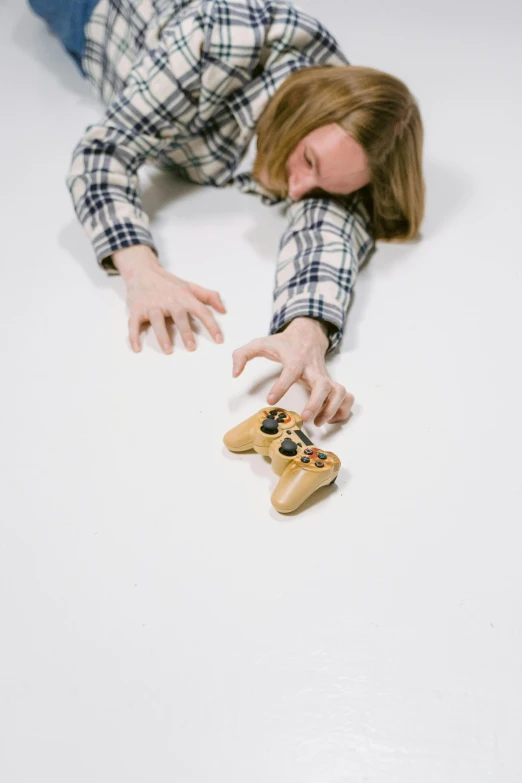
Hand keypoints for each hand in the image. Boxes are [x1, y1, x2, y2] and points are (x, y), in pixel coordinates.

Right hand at [112, 245, 225, 352]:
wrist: (143, 271)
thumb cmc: (169, 284)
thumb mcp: (190, 287)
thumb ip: (208, 297)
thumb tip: (223, 310)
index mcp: (184, 297)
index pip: (201, 310)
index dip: (211, 325)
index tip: (219, 339)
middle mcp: (169, 301)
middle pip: (178, 315)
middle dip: (185, 331)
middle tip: (192, 347)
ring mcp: (152, 305)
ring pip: (157, 320)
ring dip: (162, 335)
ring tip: (168, 350)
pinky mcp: (137, 310)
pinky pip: (134, 323)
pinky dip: (133, 336)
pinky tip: (137, 348)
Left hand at [232, 317, 353, 425]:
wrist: (308, 334)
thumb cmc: (283, 343)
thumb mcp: (260, 343)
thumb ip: (242, 355)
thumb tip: (235, 373)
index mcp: (295, 359)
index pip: (291, 371)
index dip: (281, 386)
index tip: (271, 400)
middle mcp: (313, 369)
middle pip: (323, 385)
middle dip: (316, 403)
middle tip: (306, 418)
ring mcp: (325, 376)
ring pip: (339, 391)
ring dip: (332, 409)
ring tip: (318, 422)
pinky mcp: (331, 382)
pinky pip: (345, 396)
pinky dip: (343, 409)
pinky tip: (330, 419)